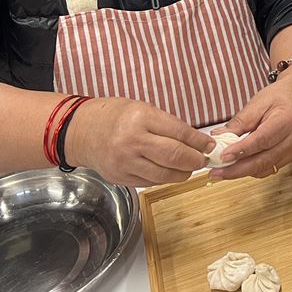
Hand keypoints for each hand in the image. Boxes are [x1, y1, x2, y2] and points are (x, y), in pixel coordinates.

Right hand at [68, 97, 210, 185]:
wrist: (82, 132)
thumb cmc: (116, 116)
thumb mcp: (144, 109)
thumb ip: (168, 125)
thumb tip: (197, 141)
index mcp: (141, 119)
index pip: (179, 133)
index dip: (199, 142)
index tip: (210, 145)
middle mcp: (132, 142)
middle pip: (174, 156)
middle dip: (195, 160)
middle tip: (203, 159)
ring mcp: (125, 163)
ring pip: (165, 175)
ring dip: (183, 173)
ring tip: (189, 167)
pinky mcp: (120, 178)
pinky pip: (151, 182)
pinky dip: (165, 178)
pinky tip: (170, 172)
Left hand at [208, 71, 291, 180]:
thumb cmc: (279, 97)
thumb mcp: (257, 103)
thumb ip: (239, 122)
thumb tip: (219, 137)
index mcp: (287, 120)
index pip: (262, 140)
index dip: (241, 150)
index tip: (223, 157)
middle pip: (264, 160)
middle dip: (237, 170)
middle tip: (216, 173)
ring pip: (265, 168)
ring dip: (242, 172)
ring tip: (222, 171)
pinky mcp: (289, 157)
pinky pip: (268, 169)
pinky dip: (252, 170)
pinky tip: (238, 167)